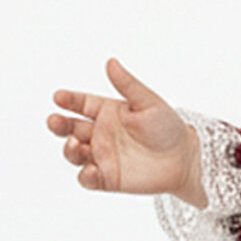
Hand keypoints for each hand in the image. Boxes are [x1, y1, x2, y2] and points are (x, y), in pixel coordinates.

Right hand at [46, 59, 206, 203]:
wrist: (185, 159)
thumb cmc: (168, 128)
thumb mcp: (148, 102)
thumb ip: (128, 85)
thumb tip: (111, 62)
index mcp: (107, 112)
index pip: (80, 103)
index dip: (68, 100)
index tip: (59, 97)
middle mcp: (100, 133)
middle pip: (70, 128)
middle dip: (59, 124)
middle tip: (55, 121)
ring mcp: (102, 156)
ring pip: (74, 153)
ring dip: (69, 148)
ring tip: (76, 143)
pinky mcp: (108, 178)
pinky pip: (88, 178)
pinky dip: (85, 175)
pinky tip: (91, 169)